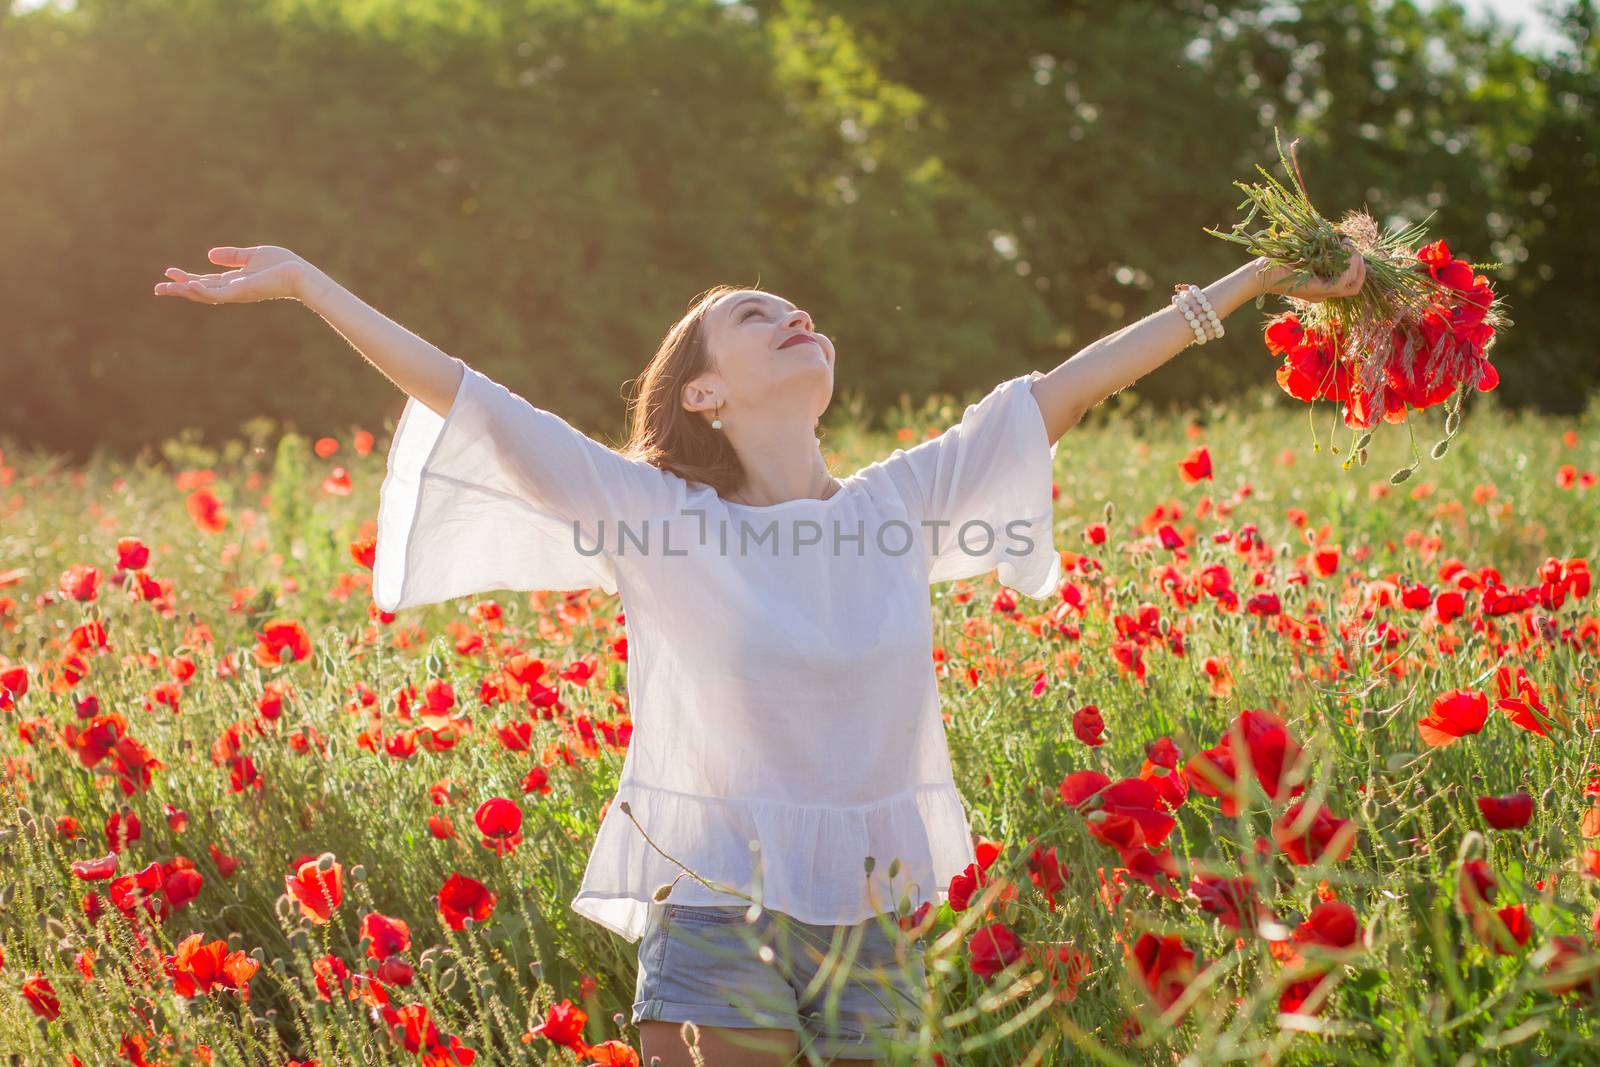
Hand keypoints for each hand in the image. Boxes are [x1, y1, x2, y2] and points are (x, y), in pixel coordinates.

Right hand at [152, 246, 315, 303]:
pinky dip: (203, 290)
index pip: (206, 282)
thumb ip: (233, 257)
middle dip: (179, 290)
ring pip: (205, 295)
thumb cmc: (283, 265)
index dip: (187, 278)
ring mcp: (237, 293)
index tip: (169, 273)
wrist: (301, 273)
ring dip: (185, 291)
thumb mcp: (253, 255)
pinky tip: (190, 284)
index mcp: (235, 281)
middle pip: (201, 291)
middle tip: (157, 288)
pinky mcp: (242, 292)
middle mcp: (233, 290)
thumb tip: (209, 255)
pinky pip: (218, 294)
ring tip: (165, 287)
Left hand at [1257, 237, 1366, 302]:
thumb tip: (1339, 232)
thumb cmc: (1277, 261)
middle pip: (1356, 285)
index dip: (1358, 264)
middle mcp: (1324, 293)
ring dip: (1356, 264)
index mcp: (1322, 285)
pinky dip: (1348, 268)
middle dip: (1360, 264)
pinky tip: (1343, 251)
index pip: (1352, 282)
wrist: (1258, 273)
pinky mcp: (1316, 290)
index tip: (1351, 246)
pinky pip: (1342, 283)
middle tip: (1351, 246)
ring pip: (1353, 285)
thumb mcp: (1306, 252)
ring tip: (1348, 247)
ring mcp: (1321, 293)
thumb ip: (1322, 248)